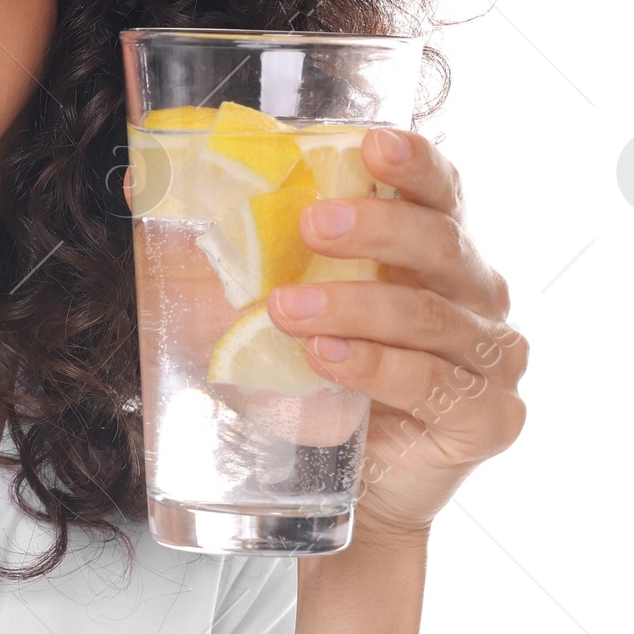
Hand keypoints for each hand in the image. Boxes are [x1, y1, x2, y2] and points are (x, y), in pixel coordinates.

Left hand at [265, 128, 527, 545]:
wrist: (348, 492)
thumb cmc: (316, 387)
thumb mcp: (270, 308)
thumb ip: (231, 246)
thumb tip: (143, 179)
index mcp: (435, 252)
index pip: (439, 190)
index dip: (414, 162)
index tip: (372, 141)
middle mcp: (476, 295)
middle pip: (442, 243)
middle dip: (376, 227)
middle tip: (310, 225)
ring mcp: (491, 358)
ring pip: (429, 316)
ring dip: (355, 307)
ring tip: (286, 309)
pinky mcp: (488, 418)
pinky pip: (431, 383)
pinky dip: (375, 367)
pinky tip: (327, 360)